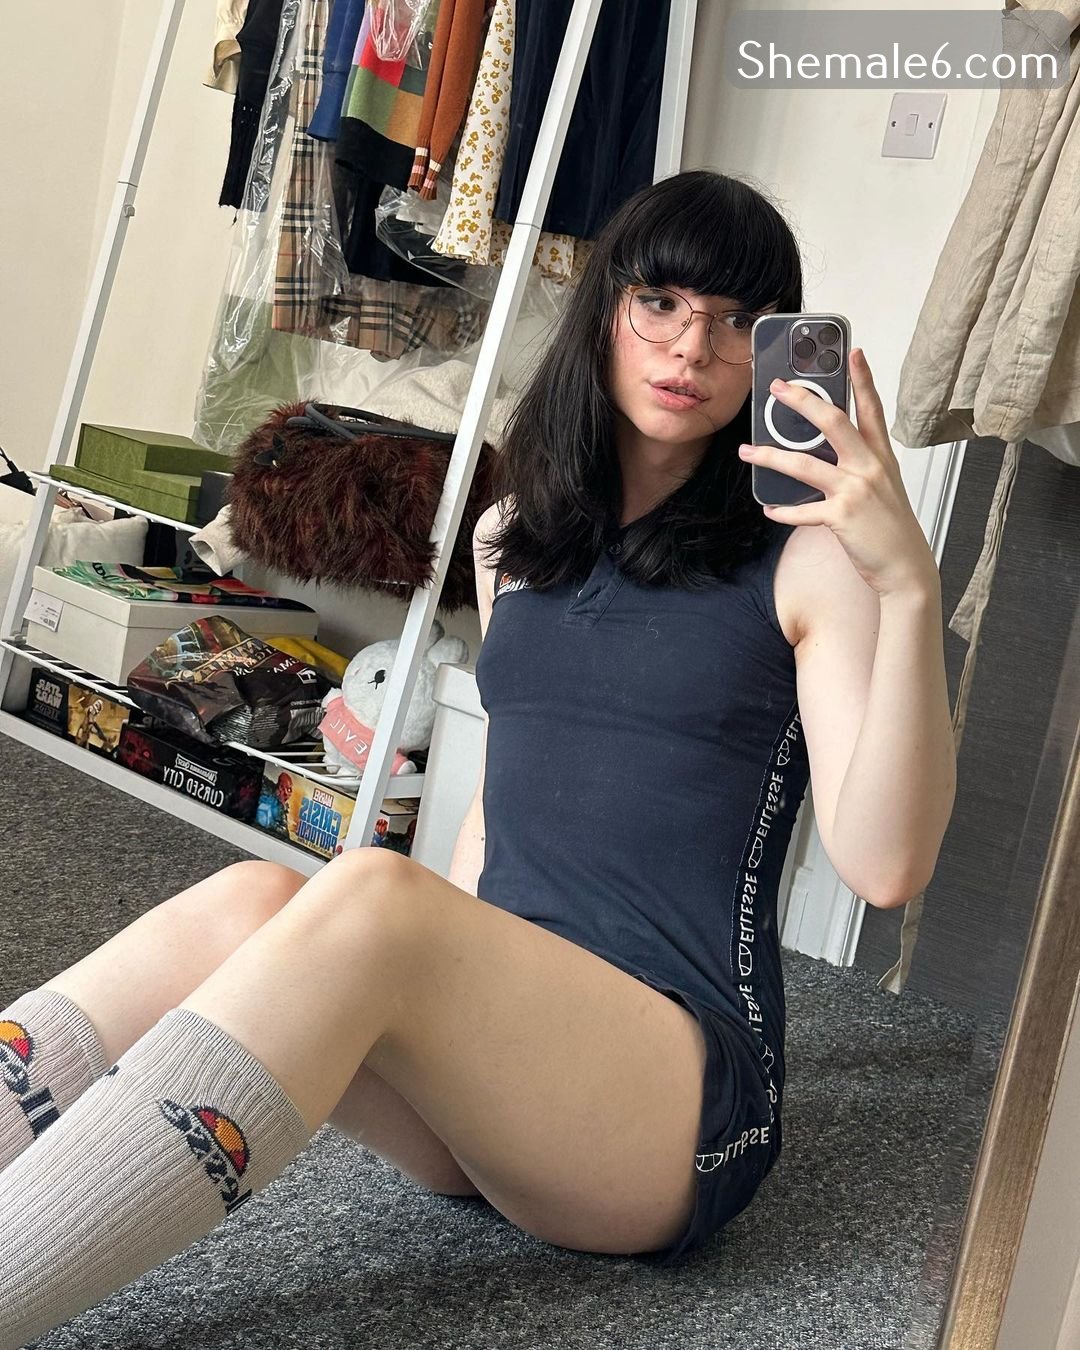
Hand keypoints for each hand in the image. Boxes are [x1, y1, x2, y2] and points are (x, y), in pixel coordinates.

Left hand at [737, 348, 938, 598]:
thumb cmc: (891, 529)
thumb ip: (860, 467)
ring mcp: (855, 491)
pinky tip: (769, 509)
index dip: (863, 379)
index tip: (853, 353)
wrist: (906, 567)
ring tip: (747, 451)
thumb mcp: (883, 488)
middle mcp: (870, 468)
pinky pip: (802, 510)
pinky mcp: (841, 517)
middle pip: (834, 422)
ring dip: (770, 456)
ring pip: (805, 464)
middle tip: (778, 388)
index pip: (872, 409)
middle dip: (803, 401)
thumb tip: (825, 457)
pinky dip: (783, 511)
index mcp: (881, 457)